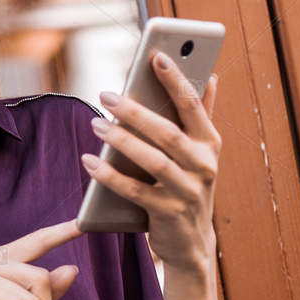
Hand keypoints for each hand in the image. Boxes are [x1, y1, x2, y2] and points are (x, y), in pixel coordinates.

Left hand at [84, 51, 220, 273]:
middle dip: (136, 111)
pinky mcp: (168, 213)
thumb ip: (201, 116)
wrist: (191, 243)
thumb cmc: (188, 186)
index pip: (192, 106)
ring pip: (153, 161)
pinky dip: (110, 176)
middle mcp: (204, 165)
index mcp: (210, 144)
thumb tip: (209, 76)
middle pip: (168, 133)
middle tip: (105, 95)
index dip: (175, 81)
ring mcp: (188, 191)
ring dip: (121, 141)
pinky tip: (89, 162)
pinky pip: (134, 191)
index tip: (155, 56)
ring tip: (95, 124)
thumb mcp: (199, 153)